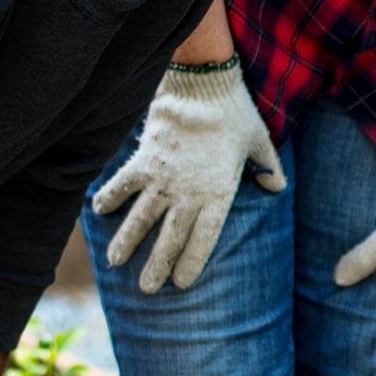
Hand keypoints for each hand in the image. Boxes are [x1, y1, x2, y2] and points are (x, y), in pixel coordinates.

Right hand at [92, 60, 285, 292]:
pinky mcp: (144, 159)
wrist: (203, 85)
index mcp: (219, 193)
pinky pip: (123, 183)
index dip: (191, 261)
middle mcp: (188, 192)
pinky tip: (97, 211)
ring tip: (114, 261)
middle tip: (146, 289)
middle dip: (156, 264)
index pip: (204, 237)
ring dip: (127, 240)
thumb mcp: (260, 142)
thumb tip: (278, 187)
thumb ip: (269, 167)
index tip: (180, 283)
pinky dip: (110, 195)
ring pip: (141, 217)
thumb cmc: (235, 114)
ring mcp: (163, 177)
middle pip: (170, 236)